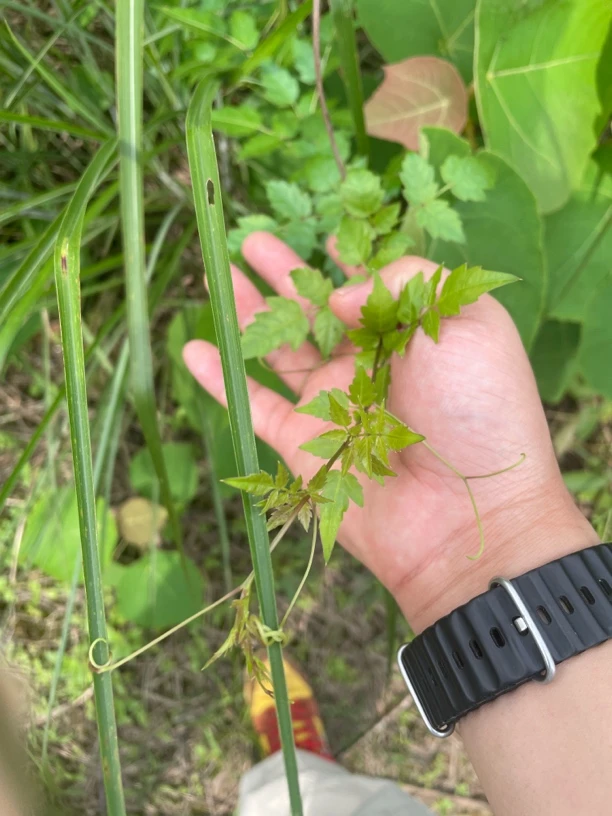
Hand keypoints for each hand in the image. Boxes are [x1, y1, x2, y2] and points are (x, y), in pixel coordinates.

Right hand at [183, 232, 595, 630]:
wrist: (467, 514)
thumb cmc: (479, 411)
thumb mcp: (465, 323)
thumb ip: (404, 283)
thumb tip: (339, 294)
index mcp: (412, 335)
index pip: (373, 289)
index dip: (349, 260)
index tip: (327, 233)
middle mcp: (369, 366)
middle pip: (316, 312)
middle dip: (284, 275)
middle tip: (251, 241)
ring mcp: (332, 404)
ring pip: (278, 349)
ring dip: (246, 313)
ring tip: (218, 274)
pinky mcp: (302, 444)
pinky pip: (252, 405)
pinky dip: (220, 379)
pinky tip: (194, 347)